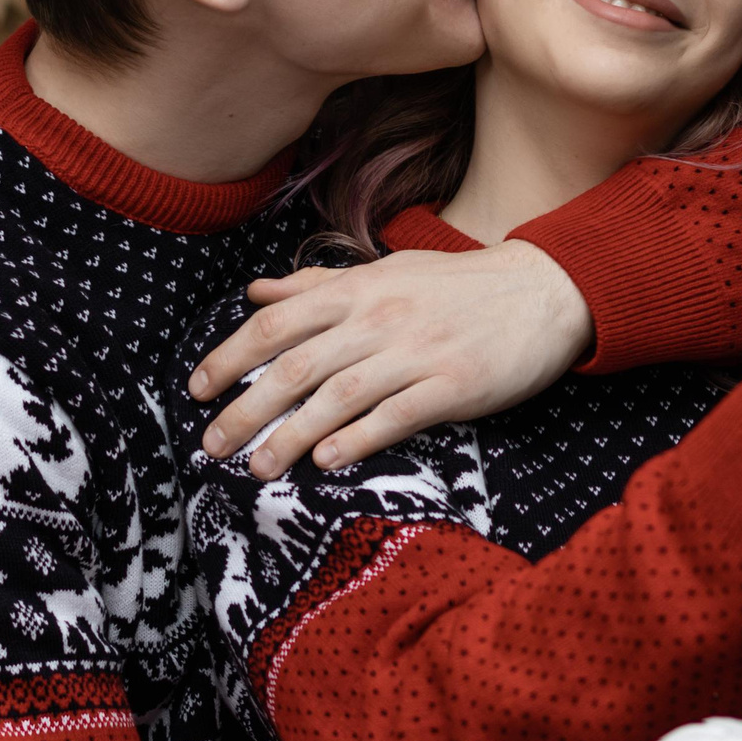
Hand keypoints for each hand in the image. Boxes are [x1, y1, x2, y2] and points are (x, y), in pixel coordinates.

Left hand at [188, 241, 594, 477]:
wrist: (543, 291)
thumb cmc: (457, 287)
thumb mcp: (386, 272)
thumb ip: (319, 285)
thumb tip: (256, 291)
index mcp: (358, 290)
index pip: (276, 323)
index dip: (230, 357)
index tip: (198, 390)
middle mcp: (380, 319)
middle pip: (295, 366)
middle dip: (246, 409)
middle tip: (212, 445)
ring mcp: (417, 353)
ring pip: (337, 397)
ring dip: (291, 436)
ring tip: (259, 468)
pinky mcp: (453, 386)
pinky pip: (396, 416)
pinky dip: (357, 439)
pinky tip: (326, 461)